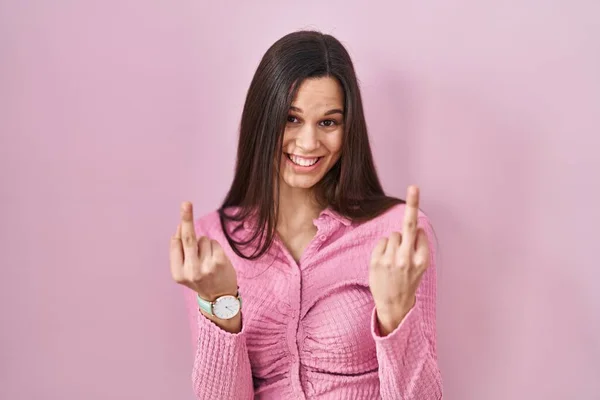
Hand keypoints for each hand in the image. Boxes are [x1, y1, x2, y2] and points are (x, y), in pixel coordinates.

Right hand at [170, 202, 237, 301]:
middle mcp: (190, 271)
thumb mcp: (185, 271)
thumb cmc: (201, 280)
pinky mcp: (219, 262)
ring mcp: (206, 266)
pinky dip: (215, 247)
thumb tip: (180, 227)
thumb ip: (181, 252)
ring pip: (203, 240)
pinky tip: (216, 260)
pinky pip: (214, 243)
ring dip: (206, 245)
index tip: (182, 212)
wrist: (220, 298)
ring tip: (208, 261)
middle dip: (186, 219)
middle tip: (186, 203)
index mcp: (178, 273)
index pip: (176, 244)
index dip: (179, 230)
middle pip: (188, 238)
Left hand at [369, 185, 430, 334]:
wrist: (395, 305)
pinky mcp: (377, 261)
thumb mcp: (420, 268)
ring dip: (393, 243)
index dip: (416, 231)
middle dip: (413, 205)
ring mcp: (391, 259)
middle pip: (409, 225)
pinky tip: (385, 262)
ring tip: (394, 261)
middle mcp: (407, 258)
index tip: (416, 203)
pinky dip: (384, 248)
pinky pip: (382, 242)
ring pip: (392, 235)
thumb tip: (414, 227)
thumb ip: (418, 248)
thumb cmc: (408, 283)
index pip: (419, 233)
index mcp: (422, 260)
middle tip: (414, 186)